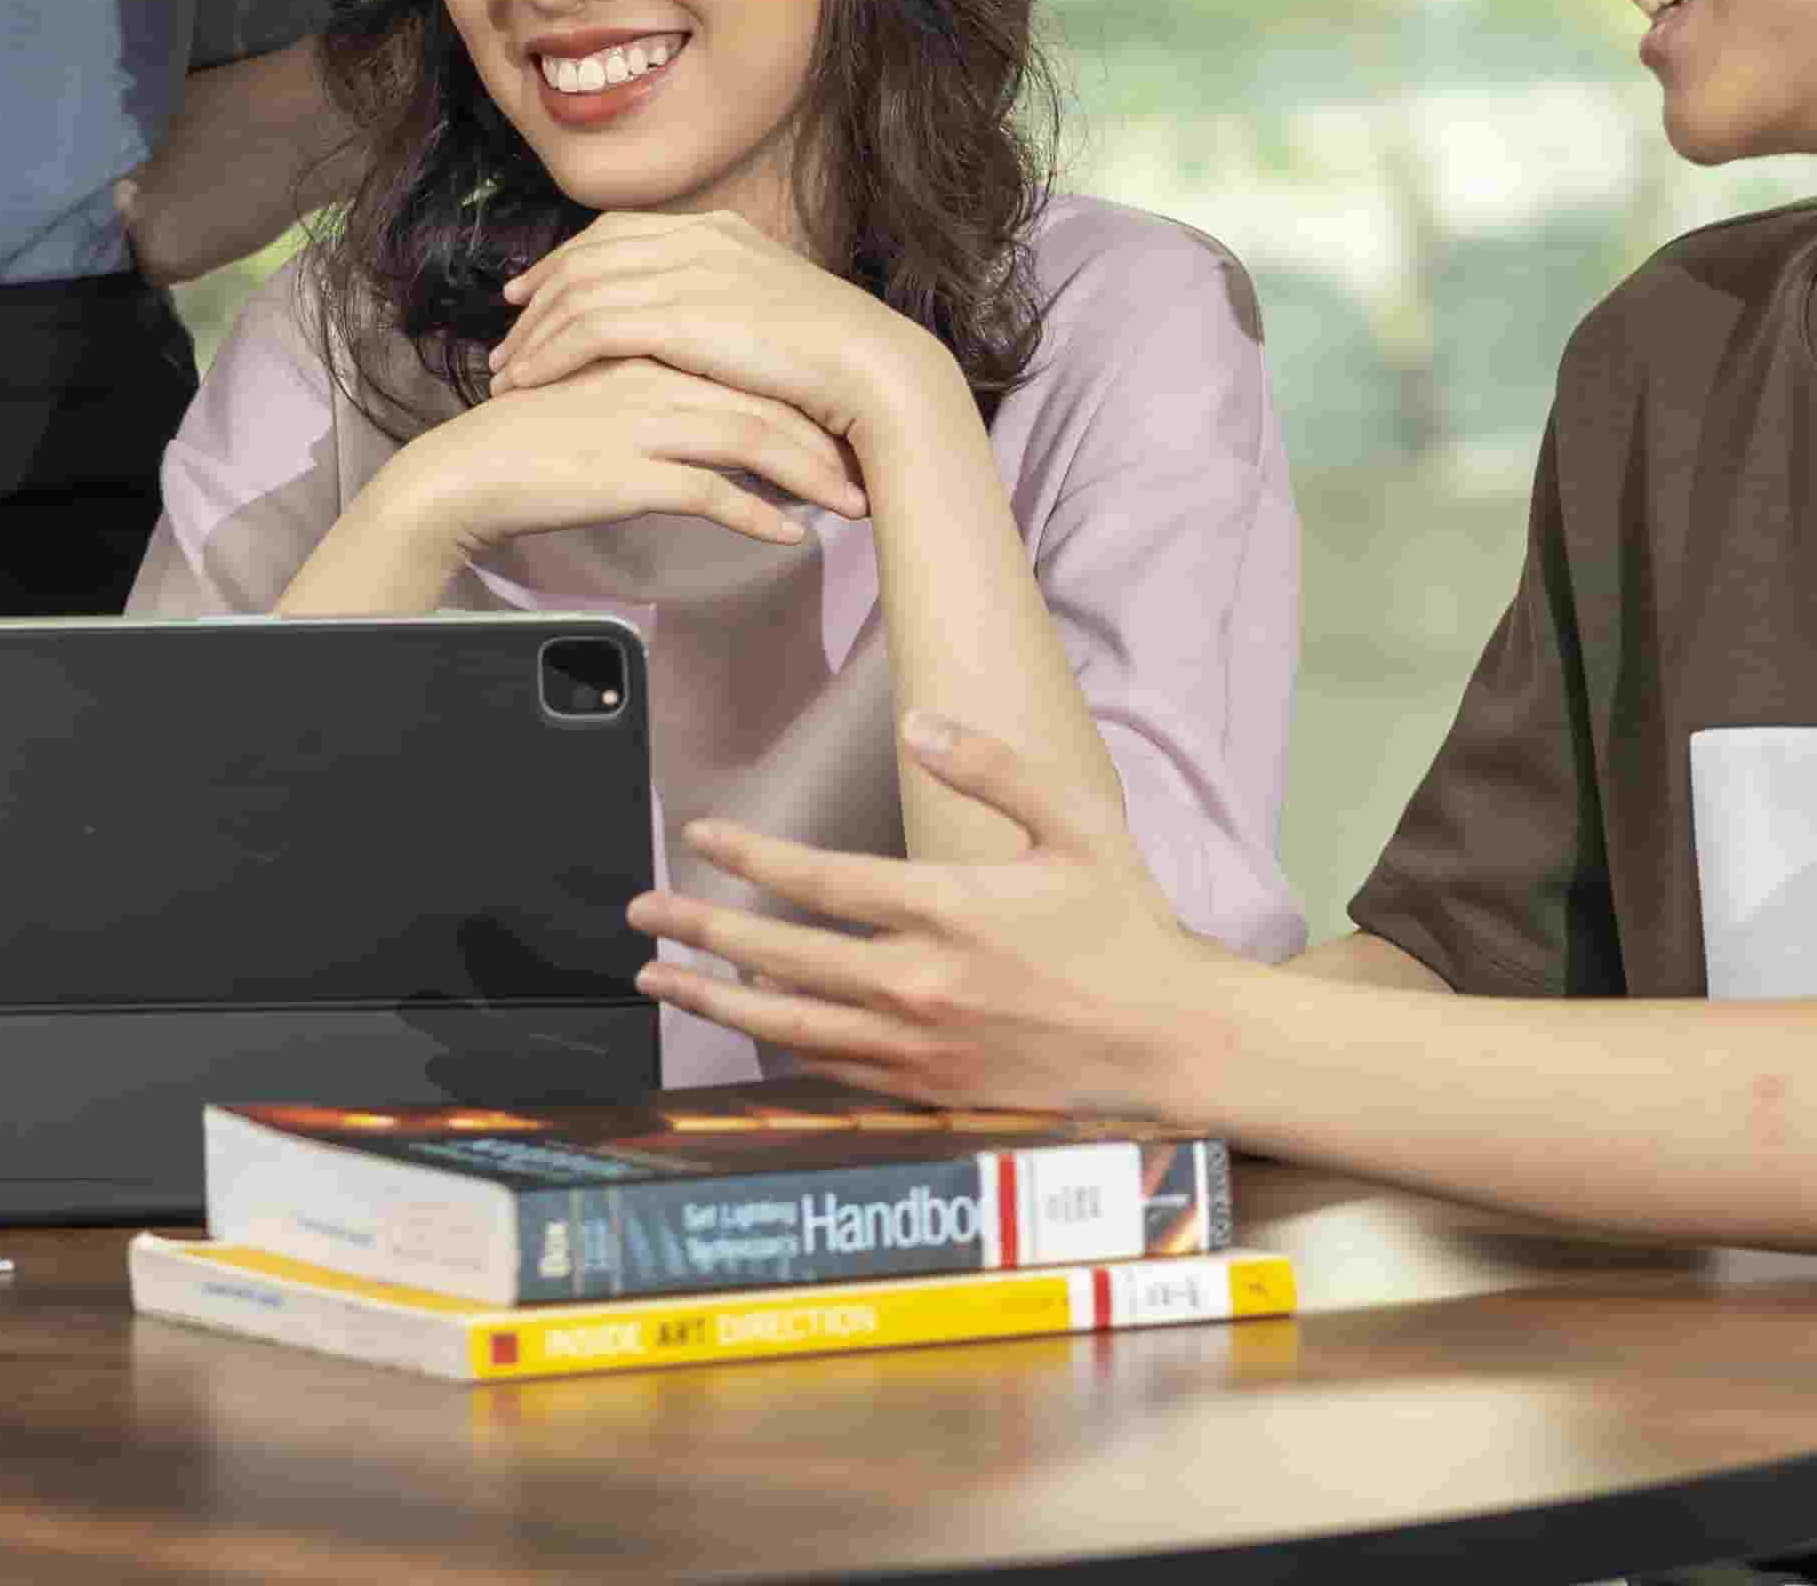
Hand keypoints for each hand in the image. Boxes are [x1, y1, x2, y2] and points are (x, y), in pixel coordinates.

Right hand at [384, 354, 871, 558]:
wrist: (470, 471)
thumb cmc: (535, 437)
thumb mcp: (606, 393)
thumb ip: (662, 387)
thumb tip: (721, 413)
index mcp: (651, 344)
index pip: (751, 364)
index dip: (806, 397)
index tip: (847, 426)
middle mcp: (656, 374)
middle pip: (766, 399)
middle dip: (828, 439)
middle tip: (871, 470)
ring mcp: (644, 421)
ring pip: (753, 441)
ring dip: (812, 479)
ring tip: (852, 508)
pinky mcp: (630, 471)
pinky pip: (713, 494)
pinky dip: (759, 518)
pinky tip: (791, 538)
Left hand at [495, 211, 955, 448]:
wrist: (871, 369)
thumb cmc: (834, 357)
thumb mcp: (775, 310)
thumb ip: (727, 301)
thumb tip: (695, 322)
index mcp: (719, 230)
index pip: (617, 232)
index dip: (567, 260)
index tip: (532, 291)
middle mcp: (696, 239)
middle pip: (587, 257)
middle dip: (539, 297)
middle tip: (506, 333)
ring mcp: (687, 273)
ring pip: (579, 294)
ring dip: (535, 334)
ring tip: (507, 373)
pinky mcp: (678, 317)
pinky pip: (589, 329)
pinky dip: (551, 354)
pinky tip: (530, 383)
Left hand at [633, 714, 1239, 1116]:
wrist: (1173, 1041)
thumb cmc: (1128, 929)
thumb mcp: (1077, 823)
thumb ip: (993, 766)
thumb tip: (916, 724)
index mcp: (951, 910)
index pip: (817, 880)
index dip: (748, 855)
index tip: (701, 836)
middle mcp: (922, 983)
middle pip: (780, 957)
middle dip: (701, 929)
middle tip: (644, 911)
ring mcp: (920, 1046)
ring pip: (789, 1023)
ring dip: (715, 997)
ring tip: (660, 975)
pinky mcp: (929, 1091)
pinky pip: (831, 1069)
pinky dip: (776, 1046)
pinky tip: (746, 1027)